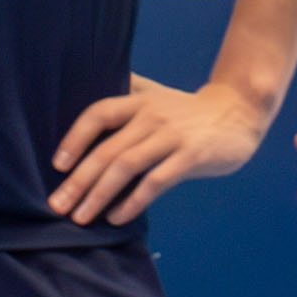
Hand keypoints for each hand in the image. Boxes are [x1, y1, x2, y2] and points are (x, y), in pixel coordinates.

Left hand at [48, 70, 273, 227]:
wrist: (238, 112)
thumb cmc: (189, 110)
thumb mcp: (155, 93)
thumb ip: (127, 90)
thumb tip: (92, 79)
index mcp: (138, 102)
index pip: (98, 114)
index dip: (75, 138)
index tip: (58, 165)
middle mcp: (151, 117)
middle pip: (107, 149)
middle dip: (79, 180)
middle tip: (58, 205)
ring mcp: (171, 136)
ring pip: (126, 167)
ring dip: (99, 194)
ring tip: (82, 217)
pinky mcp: (191, 157)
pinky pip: (155, 182)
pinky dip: (133, 201)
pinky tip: (117, 216)